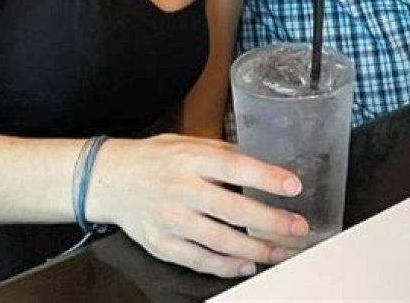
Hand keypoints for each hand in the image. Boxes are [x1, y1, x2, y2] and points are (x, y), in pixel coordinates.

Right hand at [90, 134, 309, 278]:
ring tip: (282, 251)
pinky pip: (199, 260)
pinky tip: (247, 265)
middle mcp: (182, 189)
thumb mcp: (188, 143)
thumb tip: (259, 166)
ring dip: (256, 250)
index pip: (235, 167)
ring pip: (220, 241)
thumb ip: (222, 154)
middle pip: (233, 210)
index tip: (293, 186)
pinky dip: (225, 266)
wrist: (110, 179)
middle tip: (298, 228)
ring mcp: (171, 220)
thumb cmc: (155, 158)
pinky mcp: (162, 244)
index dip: (266, 178)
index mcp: (191, 159)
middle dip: (271, 222)